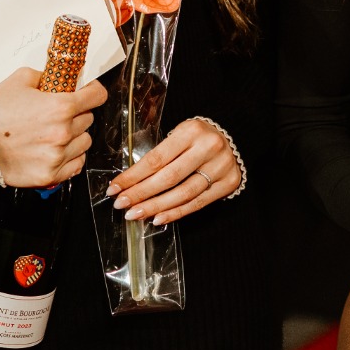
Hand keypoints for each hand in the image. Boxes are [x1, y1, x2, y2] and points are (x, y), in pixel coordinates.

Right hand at [0, 67, 106, 186]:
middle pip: (89, 120)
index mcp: (60, 106)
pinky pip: (76, 164)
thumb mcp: (21, 79)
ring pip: (84, 143)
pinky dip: (69, 158)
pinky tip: (55, 151)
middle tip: (59, 115)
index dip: (93, 92)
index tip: (90, 93)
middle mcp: (63, 132)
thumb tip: (61, 78)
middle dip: (77, 114)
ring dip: (74, 137)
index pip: (97, 97)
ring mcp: (58, 156)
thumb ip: (47, 77)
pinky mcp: (50, 174)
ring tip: (54, 134)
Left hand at [106, 118, 241, 225]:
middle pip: (168, 177)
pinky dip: (176, 213)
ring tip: (135, 215)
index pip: (156, 159)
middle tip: (121, 205)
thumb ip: (160, 154)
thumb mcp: (179, 134)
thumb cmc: (197, 137)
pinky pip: (197, 203)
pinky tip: (158, 218)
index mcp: (191, 131)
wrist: (234, 136)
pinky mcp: (228, 183)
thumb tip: (129, 181)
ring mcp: (220, 167)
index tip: (114, 188)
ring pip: (183, 193)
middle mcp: (208, 148)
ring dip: (156, 207)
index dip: (133, 176)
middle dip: (141, 193)